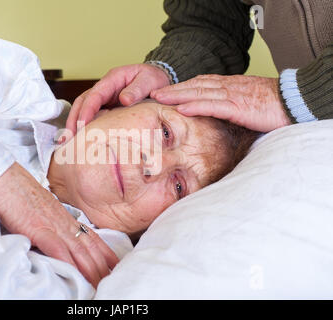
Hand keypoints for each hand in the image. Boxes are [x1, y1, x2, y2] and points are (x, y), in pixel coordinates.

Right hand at [0, 162, 118, 287]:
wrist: (7, 180)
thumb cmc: (22, 194)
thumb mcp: (45, 211)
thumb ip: (54, 225)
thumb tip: (58, 238)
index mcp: (67, 219)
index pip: (93, 238)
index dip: (106, 254)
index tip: (115, 266)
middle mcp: (65, 222)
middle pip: (89, 248)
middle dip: (102, 267)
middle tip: (111, 281)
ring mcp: (53, 225)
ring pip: (78, 250)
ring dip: (90, 269)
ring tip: (99, 284)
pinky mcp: (38, 228)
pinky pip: (55, 247)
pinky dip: (66, 261)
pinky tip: (73, 272)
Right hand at [62, 63, 169, 140]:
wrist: (158, 81)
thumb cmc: (153, 80)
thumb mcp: (149, 81)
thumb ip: (137, 89)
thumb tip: (124, 99)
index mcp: (113, 79)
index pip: (94, 95)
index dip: (87, 110)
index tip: (82, 125)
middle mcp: (105, 88)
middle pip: (82, 102)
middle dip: (74, 119)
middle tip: (69, 137)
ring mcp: (104, 98)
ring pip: (83, 109)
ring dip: (75, 124)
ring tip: (68, 142)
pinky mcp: (105, 107)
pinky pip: (91, 115)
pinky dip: (84, 127)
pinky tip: (80, 140)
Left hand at [151, 74, 291, 131]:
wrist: (294, 103)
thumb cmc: (273, 106)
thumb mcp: (247, 103)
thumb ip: (231, 106)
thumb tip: (217, 116)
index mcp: (230, 86)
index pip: (201, 84)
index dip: (182, 87)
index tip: (166, 91)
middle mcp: (228, 87)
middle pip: (195, 86)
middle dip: (173, 89)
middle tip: (154, 93)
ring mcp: (233, 96)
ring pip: (200, 93)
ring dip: (178, 95)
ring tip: (160, 98)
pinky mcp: (239, 108)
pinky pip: (214, 106)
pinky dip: (197, 106)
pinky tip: (182, 109)